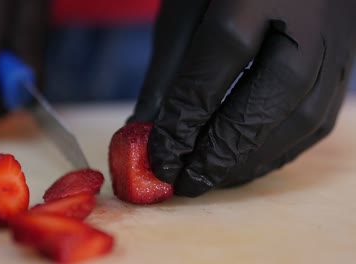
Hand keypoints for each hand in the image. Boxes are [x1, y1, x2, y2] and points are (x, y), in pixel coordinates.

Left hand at [129, 0, 355, 196]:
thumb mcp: (185, 10)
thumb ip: (169, 67)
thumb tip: (145, 128)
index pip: (217, 65)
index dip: (186, 118)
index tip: (161, 157)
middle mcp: (308, 20)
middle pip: (266, 99)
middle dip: (221, 152)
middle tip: (187, 182)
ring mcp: (336, 43)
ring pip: (300, 118)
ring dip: (251, 159)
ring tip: (212, 179)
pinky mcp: (345, 65)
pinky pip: (319, 119)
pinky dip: (279, 150)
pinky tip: (246, 163)